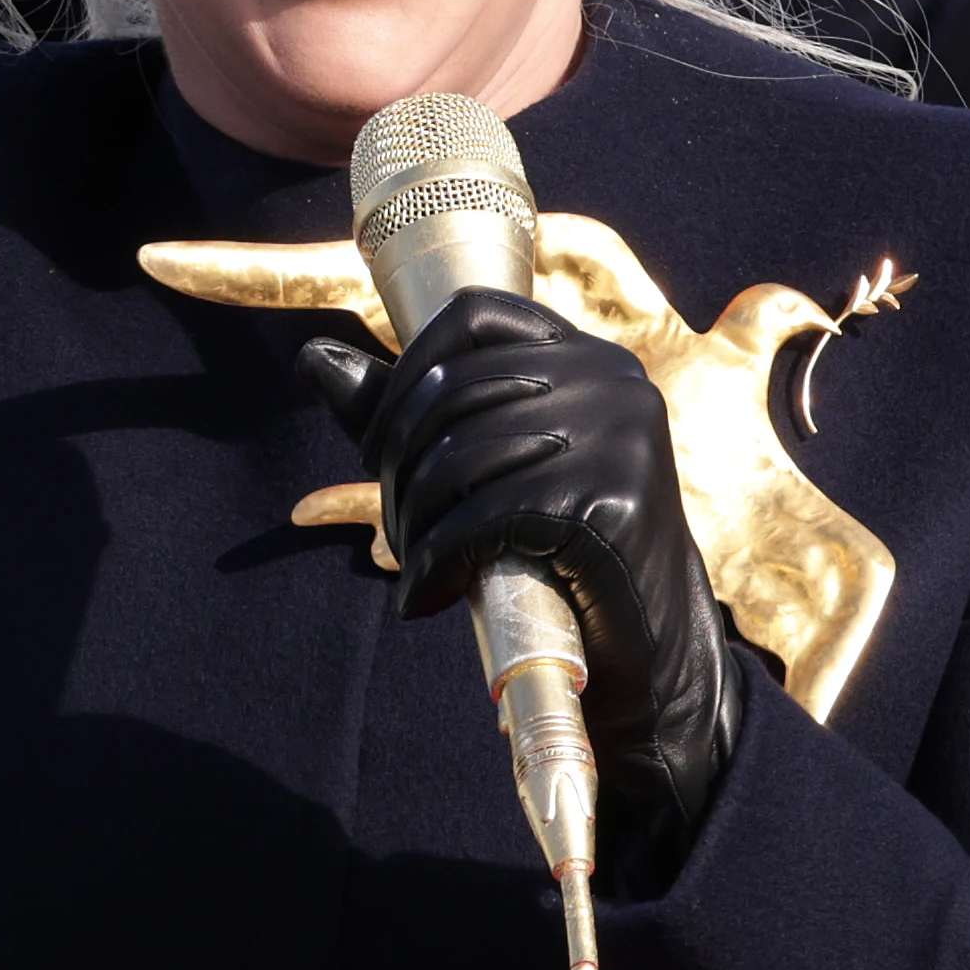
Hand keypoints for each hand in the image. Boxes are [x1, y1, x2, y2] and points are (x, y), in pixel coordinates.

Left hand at [296, 286, 742, 895]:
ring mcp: (619, 439)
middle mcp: (612, 382)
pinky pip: (486, 519)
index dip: (405, 370)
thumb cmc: (566, 554)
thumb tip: (315, 359)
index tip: (378, 443)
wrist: (655, 652)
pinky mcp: (611, 503)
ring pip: (461, 458)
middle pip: (453, 392)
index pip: (472, 316)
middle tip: (390, 529)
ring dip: (411, 525)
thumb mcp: (499, 469)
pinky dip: (437, 563)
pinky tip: (427, 597)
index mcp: (589, 356)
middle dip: (396, 467)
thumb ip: (415, 411)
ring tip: (414, 569)